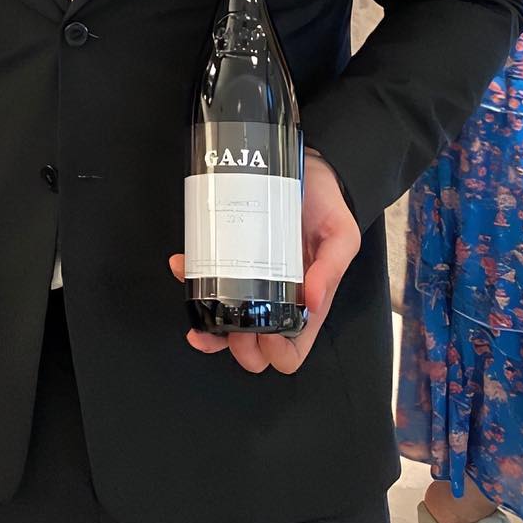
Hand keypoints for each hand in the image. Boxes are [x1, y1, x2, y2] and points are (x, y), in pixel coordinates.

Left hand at [168, 150, 360, 373]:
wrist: (307, 170)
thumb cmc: (327, 206)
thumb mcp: (341, 235)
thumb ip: (332, 267)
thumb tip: (313, 301)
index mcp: (306, 305)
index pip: (291, 352)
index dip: (276, 353)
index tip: (265, 334)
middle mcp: (275, 301)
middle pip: (253, 348)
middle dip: (239, 346)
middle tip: (233, 322)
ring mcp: (248, 283)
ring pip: (222, 325)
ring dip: (207, 327)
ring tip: (201, 309)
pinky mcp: (228, 259)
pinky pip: (204, 280)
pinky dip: (188, 279)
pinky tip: (182, 265)